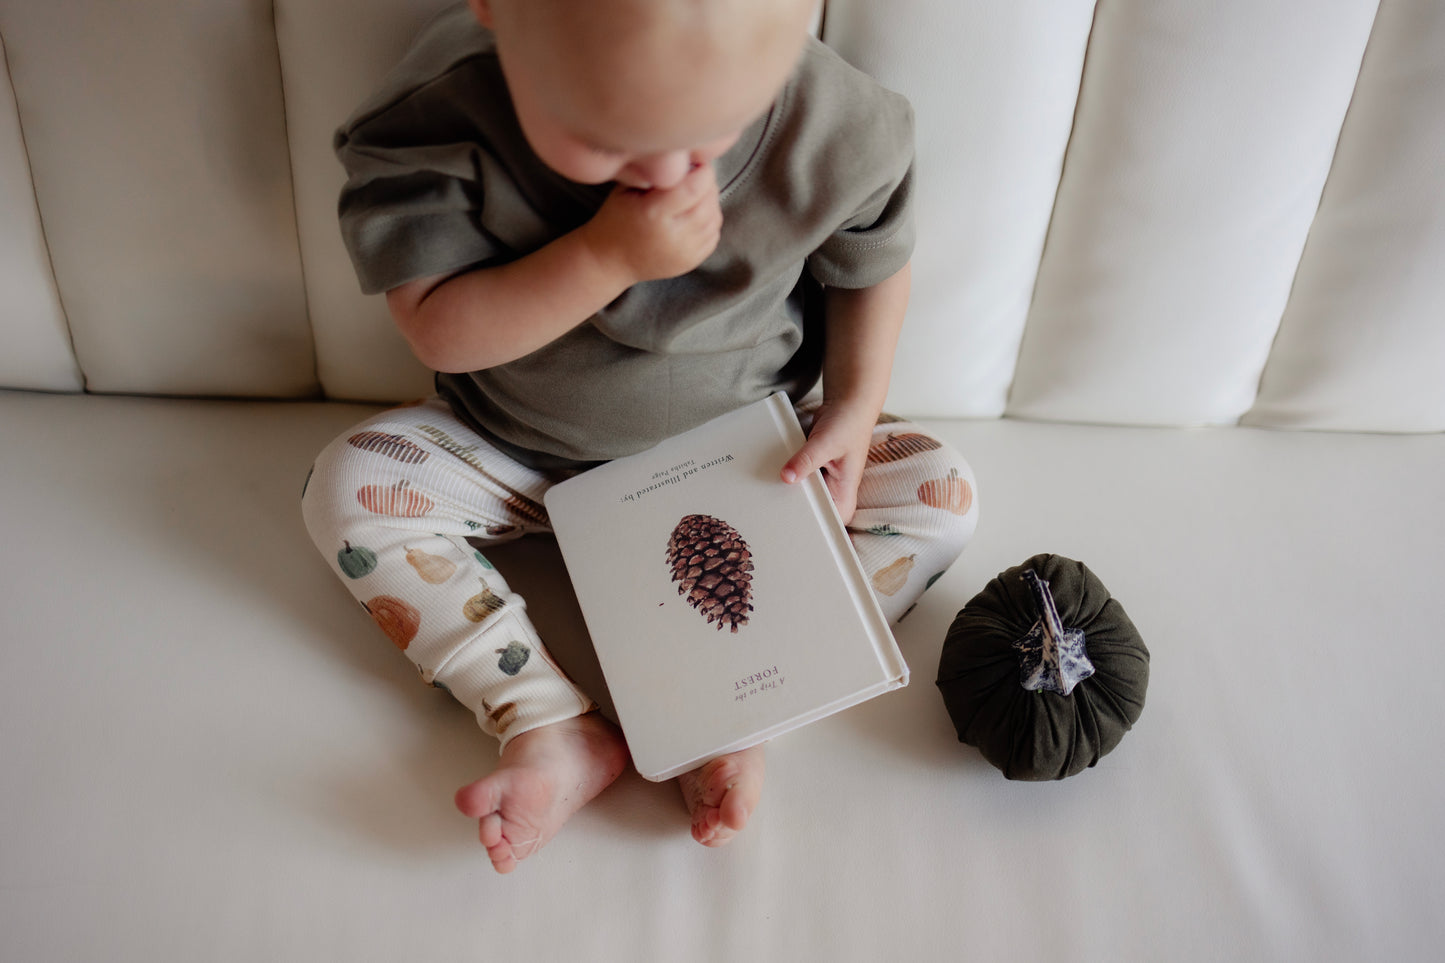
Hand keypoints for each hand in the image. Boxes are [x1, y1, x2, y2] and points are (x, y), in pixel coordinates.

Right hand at [581, 163, 721, 283]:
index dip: (702, 171)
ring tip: (694, 195)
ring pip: (714, 218)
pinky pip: (714, 234)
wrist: (610, 261)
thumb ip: (656, 175)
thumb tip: (686, 158)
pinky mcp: (692, 261)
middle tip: (697, 176)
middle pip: (708, 203)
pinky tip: (694, 214)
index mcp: (654, 214)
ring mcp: (684, 252)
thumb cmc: (616, 219)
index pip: (694, 188)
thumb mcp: (627, 190)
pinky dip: (710, 220)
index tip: (698, 163)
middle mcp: (673, 235)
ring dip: (710, 201)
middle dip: (708, 184)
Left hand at [779, 401, 877, 524]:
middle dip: (795, 511)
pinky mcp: (811, 470)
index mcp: (844, 492)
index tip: (791, 529)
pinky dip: (787, 477)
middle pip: (812, 512)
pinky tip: (773, 477)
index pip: (831, 522)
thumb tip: (786, 476)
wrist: (846, 405)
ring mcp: (821, 481)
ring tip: (767, 496)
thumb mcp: (827, 443)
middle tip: (772, 512)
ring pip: (803, 496)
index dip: (814, 528)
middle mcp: (833, 490)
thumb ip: (806, 460)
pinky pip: (797, 480)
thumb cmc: (848, 424)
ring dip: (789, 493)